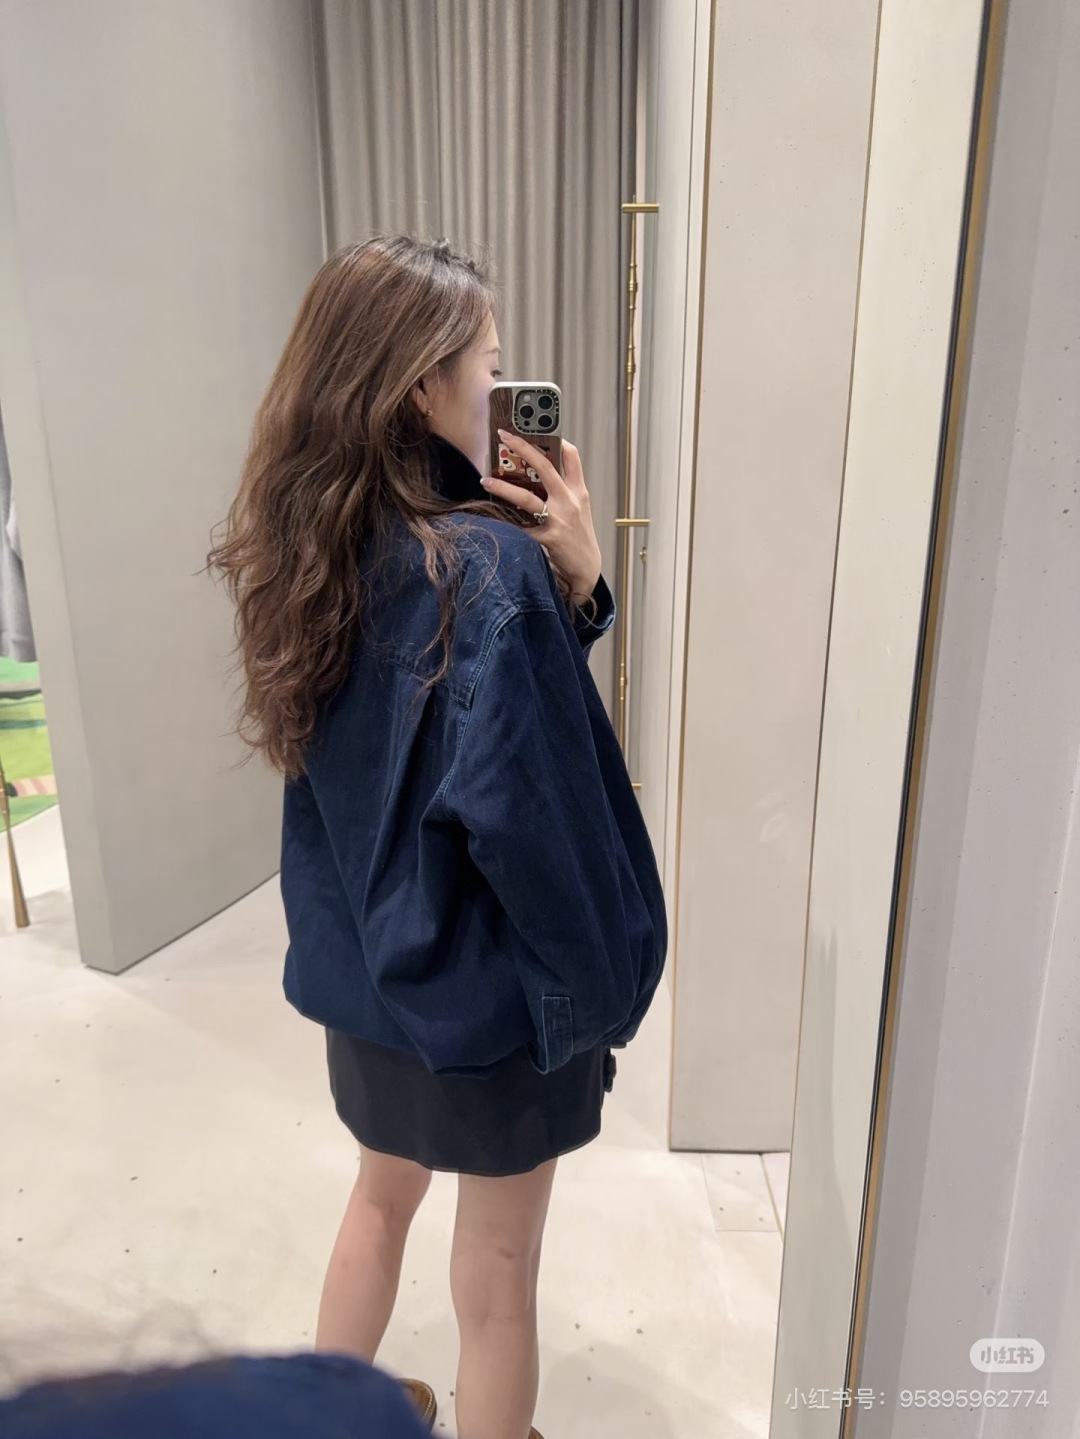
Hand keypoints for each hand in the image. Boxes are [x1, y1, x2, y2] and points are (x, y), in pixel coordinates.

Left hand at [481, 430, 601, 602]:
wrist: (587, 568)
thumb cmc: (579, 537)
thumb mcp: (580, 508)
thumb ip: (566, 489)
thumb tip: (542, 471)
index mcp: (578, 491)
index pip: (572, 457)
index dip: (557, 440)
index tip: (538, 429)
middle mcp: (569, 501)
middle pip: (545, 467)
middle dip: (523, 448)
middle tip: (505, 436)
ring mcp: (558, 519)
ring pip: (527, 497)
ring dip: (503, 488)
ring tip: (485, 481)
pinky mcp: (548, 538)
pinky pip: (520, 527)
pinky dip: (504, 522)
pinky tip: (489, 517)